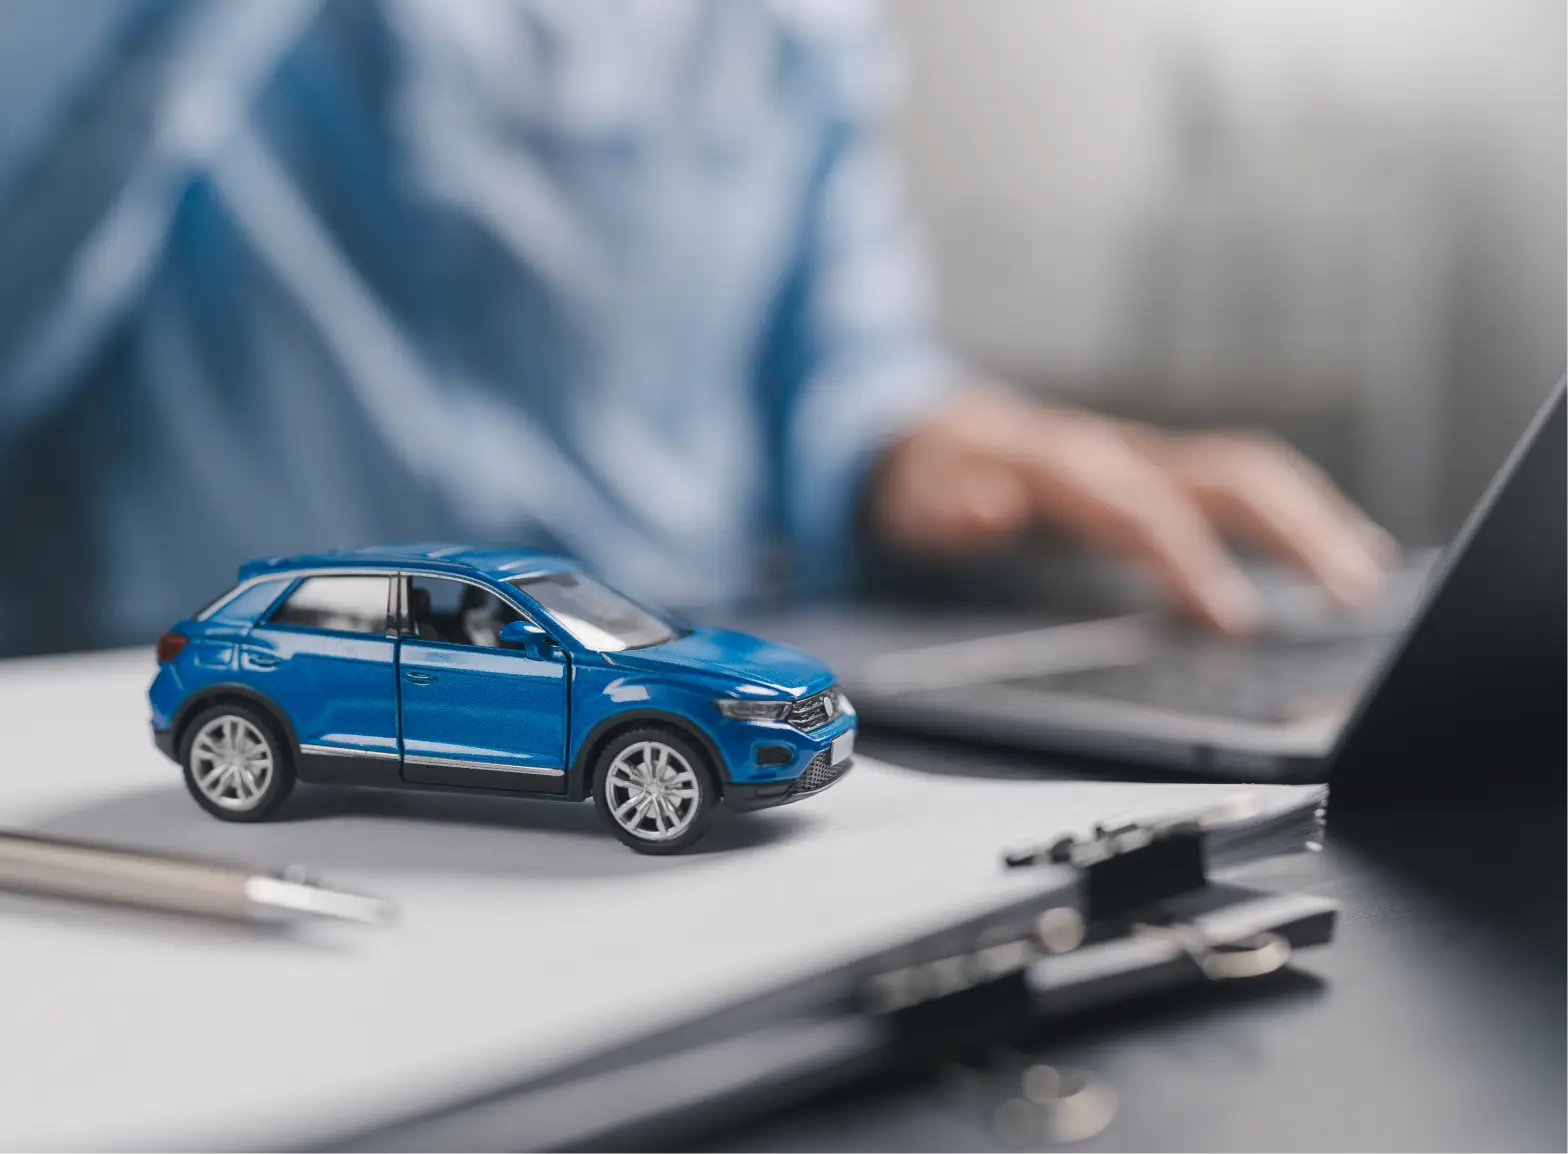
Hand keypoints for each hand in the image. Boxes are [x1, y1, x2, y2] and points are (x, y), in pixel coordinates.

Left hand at [868, 389, 1397, 634]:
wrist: (924, 428)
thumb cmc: (926, 479)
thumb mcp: (915, 501)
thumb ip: (948, 510)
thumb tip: (986, 505)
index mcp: (1064, 468)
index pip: (1144, 514)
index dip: (1190, 565)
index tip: (1235, 624)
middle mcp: (1119, 453)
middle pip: (1228, 478)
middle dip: (1295, 533)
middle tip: (1350, 598)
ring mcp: (1146, 457)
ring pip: (1250, 474)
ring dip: (1315, 521)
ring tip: (1368, 579)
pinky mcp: (1159, 470)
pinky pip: (1242, 481)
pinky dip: (1297, 514)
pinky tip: (1338, 554)